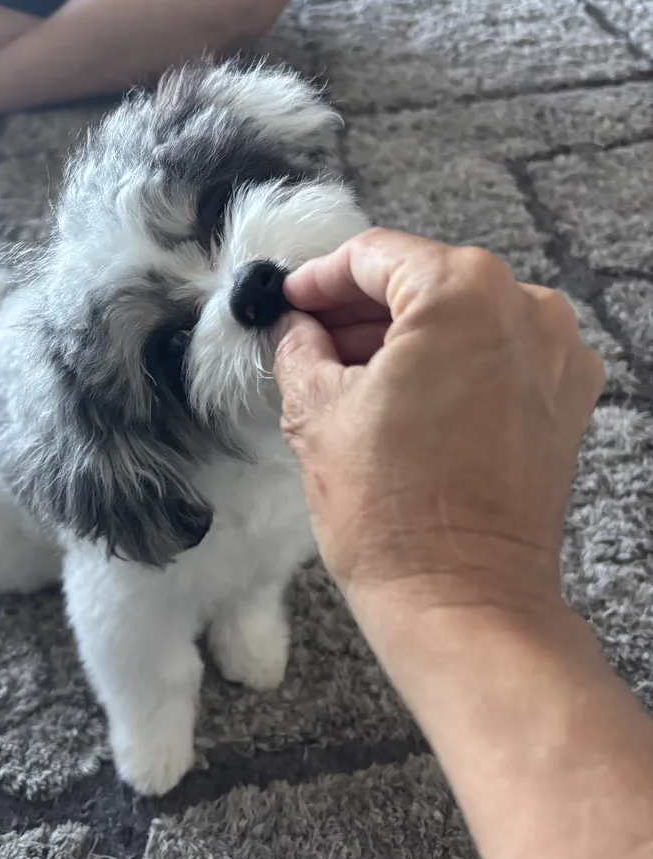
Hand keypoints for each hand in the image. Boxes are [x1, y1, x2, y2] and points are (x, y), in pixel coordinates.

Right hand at [273, 229, 604, 622]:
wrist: (462, 602)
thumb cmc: (395, 518)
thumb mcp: (315, 413)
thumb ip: (299, 346)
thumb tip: (297, 327)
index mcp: (464, 294)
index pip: (376, 255)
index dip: (320, 277)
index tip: (291, 300)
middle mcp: (527, 311)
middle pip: (424, 281)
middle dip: (360, 308)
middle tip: (308, 335)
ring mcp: (557, 358)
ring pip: (462, 318)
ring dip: (403, 337)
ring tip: (345, 373)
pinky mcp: (566, 402)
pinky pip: (496, 357)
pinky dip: (449, 365)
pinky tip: (399, 400)